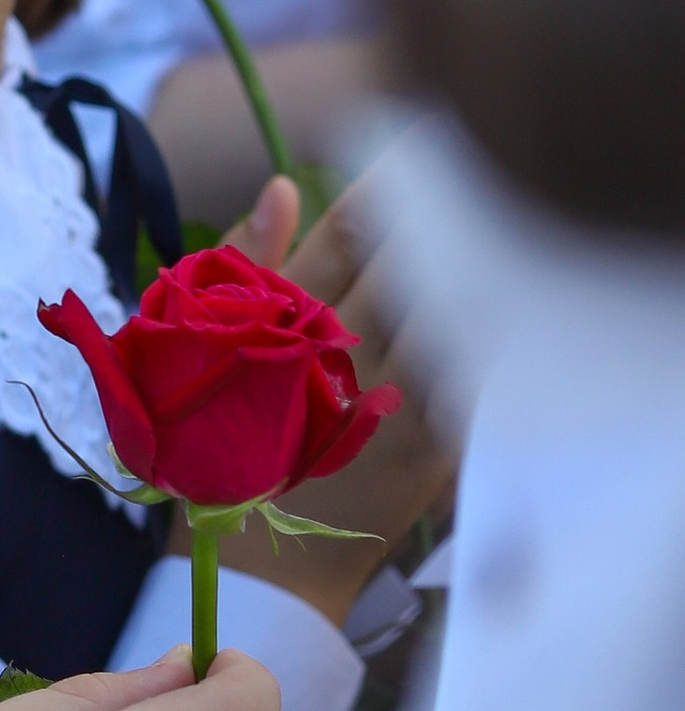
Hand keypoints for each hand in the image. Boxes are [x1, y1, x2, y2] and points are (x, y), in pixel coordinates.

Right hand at [208, 177, 456, 625]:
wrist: (261, 567)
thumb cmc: (225, 456)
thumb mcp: (215, 351)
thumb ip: (257, 262)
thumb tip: (283, 182)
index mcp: (280, 329)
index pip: (344, 235)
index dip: (383, 183)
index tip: (414, 143)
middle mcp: (334, 357)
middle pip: (403, 262)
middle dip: (433, 214)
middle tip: (462, 168)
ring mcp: (385, 401)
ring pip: (439, 310)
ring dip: (462, 268)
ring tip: (488, 225)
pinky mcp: (428, 447)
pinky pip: (468, 376)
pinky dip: (481, 339)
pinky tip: (497, 306)